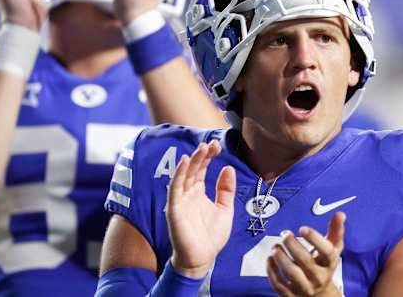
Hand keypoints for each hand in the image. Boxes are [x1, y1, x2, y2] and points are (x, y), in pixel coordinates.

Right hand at [166, 140, 235, 278]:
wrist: (202, 258)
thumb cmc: (211, 236)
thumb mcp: (225, 209)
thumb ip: (226, 189)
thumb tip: (228, 168)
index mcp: (198, 192)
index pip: (202, 169)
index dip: (208, 156)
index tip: (217, 145)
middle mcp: (188, 194)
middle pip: (193, 169)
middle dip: (202, 155)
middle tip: (211, 144)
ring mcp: (180, 200)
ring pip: (184, 175)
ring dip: (192, 161)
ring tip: (202, 148)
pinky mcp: (174, 209)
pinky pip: (175, 188)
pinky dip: (179, 174)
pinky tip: (185, 162)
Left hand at [267, 212, 345, 296]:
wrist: (320, 294)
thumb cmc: (323, 266)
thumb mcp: (332, 249)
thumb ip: (336, 231)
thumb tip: (340, 214)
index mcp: (329, 263)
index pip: (327, 252)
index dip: (315, 239)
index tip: (303, 228)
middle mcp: (318, 277)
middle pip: (306, 261)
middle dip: (293, 246)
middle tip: (285, 234)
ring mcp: (304, 287)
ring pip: (292, 273)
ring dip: (281, 258)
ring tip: (275, 247)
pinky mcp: (291, 295)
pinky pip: (279, 285)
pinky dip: (272, 272)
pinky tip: (269, 259)